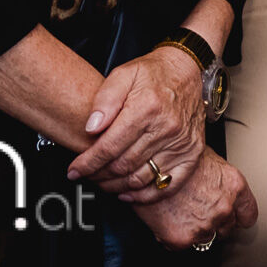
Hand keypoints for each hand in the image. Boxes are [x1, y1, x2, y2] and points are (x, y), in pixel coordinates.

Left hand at [68, 47, 206, 201]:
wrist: (187, 71)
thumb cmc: (154, 73)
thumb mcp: (123, 74)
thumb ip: (105, 100)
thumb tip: (91, 128)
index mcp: (147, 107)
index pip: (110, 146)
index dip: (88, 163)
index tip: (74, 170)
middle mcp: (167, 128)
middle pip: (123, 165)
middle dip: (98, 175)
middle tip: (86, 175)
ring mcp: (181, 144)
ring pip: (141, 179)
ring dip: (116, 186)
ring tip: (102, 182)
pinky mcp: (192, 155)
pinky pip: (166, 186)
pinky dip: (145, 196)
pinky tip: (128, 193)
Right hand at [130, 149, 257, 249]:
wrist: (146, 166)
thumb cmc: (175, 155)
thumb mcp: (208, 159)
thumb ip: (220, 180)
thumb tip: (220, 188)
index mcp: (234, 185)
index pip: (248, 214)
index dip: (238, 216)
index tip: (232, 216)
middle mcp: (224, 207)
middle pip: (227, 228)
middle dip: (215, 221)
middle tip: (197, 209)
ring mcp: (205, 225)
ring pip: (206, 238)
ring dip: (196, 229)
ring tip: (181, 211)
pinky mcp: (183, 238)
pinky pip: (184, 244)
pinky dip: (176, 234)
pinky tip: (168, 217)